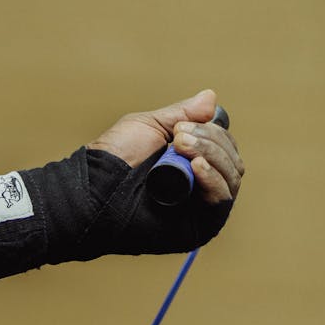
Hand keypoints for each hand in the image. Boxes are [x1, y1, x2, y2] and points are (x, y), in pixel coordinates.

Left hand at [88, 89, 243, 204]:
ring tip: (182, 148)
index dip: (212, 132)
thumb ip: (181, 114)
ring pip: (231, 178)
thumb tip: (211, 97)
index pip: (224, 145)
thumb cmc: (113, 159)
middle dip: (211, 142)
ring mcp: (200, 207)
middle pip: (232, 160)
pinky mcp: (198, 226)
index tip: (181, 127)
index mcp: (192, 162)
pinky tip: (199, 167)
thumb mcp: (150, 127)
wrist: (92, 188)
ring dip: (212, 156)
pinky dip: (215, 181)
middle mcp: (200, 185)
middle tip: (179, 137)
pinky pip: (221, 203)